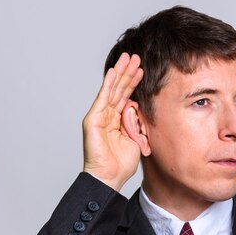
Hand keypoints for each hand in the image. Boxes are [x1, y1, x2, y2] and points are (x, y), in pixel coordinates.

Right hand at [82, 53, 143, 190]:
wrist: (110, 177)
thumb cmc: (121, 163)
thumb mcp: (136, 138)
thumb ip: (136, 122)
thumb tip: (138, 108)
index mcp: (117, 120)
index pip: (126, 96)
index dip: (134, 83)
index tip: (142, 70)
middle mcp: (107, 116)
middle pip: (119, 90)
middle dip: (127, 73)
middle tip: (135, 57)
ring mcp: (99, 116)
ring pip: (111, 90)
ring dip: (120, 73)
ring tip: (128, 58)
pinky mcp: (93, 120)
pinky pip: (102, 99)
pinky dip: (108, 84)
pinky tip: (114, 72)